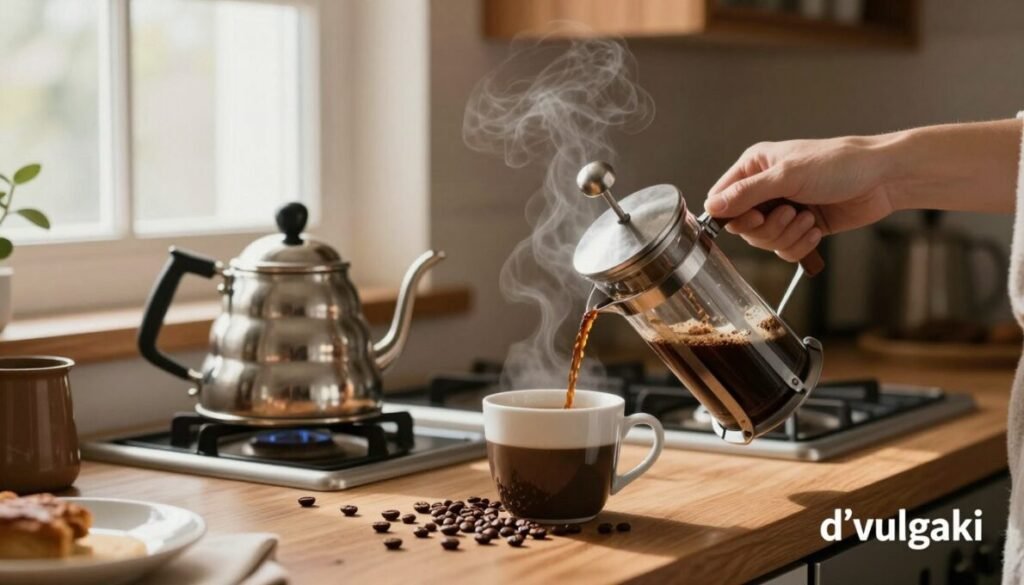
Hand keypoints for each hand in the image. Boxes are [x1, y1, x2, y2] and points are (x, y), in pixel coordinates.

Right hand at [704, 136, 894, 260]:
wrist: (882, 178)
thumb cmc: (839, 164)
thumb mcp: (787, 176)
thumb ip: (746, 193)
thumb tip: (712, 207)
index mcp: (755, 167)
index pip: (722, 199)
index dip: (733, 216)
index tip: (753, 218)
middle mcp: (765, 188)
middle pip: (743, 226)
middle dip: (767, 228)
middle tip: (789, 213)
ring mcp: (783, 209)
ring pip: (764, 240)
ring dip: (786, 235)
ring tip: (807, 219)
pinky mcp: (800, 227)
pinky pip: (784, 248)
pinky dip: (799, 244)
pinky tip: (815, 230)